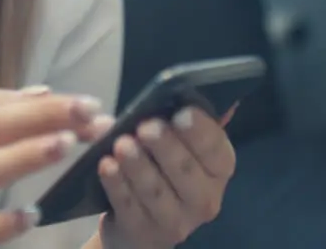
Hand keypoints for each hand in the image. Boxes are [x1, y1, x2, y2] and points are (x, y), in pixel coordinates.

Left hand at [96, 103, 237, 248]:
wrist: (143, 222)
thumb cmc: (165, 169)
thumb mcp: (181, 146)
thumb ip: (184, 123)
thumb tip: (185, 92)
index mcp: (220, 169)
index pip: (216, 149)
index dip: (199, 131)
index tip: (181, 113)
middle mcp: (206, 198)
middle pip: (186, 170)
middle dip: (165, 146)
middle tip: (146, 127)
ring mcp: (177, 221)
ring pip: (156, 190)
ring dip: (137, 165)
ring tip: (121, 144)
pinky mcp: (145, 233)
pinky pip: (129, 206)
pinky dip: (117, 184)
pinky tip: (106, 166)